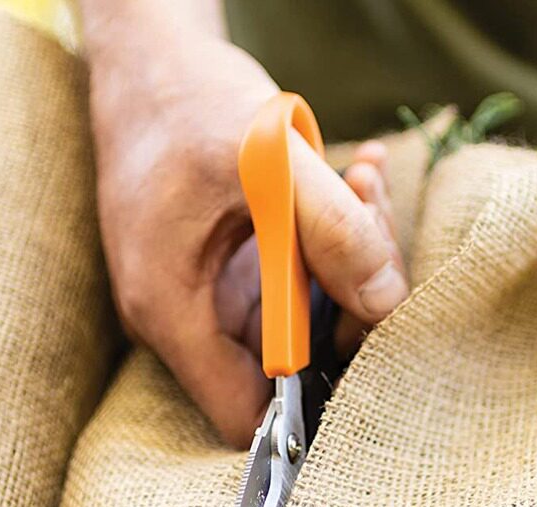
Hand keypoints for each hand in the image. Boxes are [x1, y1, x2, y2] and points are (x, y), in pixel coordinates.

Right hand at [81, 3, 405, 447]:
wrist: (149, 61)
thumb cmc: (186, 101)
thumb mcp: (266, 155)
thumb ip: (333, 229)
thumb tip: (387, 304)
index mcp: (171, 310)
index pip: (244, 415)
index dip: (308, 401)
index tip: (365, 338)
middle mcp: (185, 317)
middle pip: (287, 363)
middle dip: (347, 306)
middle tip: (370, 224)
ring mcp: (208, 295)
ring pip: (300, 318)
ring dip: (346, 261)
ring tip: (359, 183)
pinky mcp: (230, 270)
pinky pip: (293, 279)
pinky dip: (329, 240)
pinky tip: (351, 180)